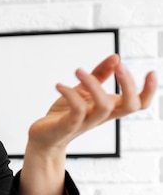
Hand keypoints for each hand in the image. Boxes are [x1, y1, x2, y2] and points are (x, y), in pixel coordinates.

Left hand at [19, 54, 156, 194]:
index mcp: (109, 108)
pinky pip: (77, 111)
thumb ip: (99, 75)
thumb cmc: (65, 114)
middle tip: (119, 66)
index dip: (149, 90)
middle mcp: (101, 116)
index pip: (138, 104)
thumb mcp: (82, 92)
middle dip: (129, 85)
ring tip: (78, 71)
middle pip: (129, 106)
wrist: (43, 137)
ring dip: (95, 84)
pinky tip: (59, 85)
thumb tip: (116, 58)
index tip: (151, 71)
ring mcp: (86, 122)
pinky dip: (70, 94)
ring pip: (104, 106)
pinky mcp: (69, 126)